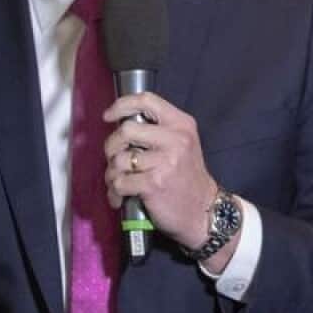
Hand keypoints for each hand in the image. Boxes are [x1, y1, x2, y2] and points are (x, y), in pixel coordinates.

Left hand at [102, 92, 218, 251]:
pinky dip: (115, 191)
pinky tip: (122, 197)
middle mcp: (176, 140)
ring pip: (119, 159)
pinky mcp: (154, 184)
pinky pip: (119, 182)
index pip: (147, 100)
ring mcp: (165, 162)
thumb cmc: (187, 178)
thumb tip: (120, 124)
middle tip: (115, 158)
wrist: (203, 212)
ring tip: (120, 181)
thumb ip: (157, 130)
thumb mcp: (182, 144)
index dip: (122, 106)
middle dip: (111, 146)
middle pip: (126, 130)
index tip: (109, 117)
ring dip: (112, 173)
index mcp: (182, 125)